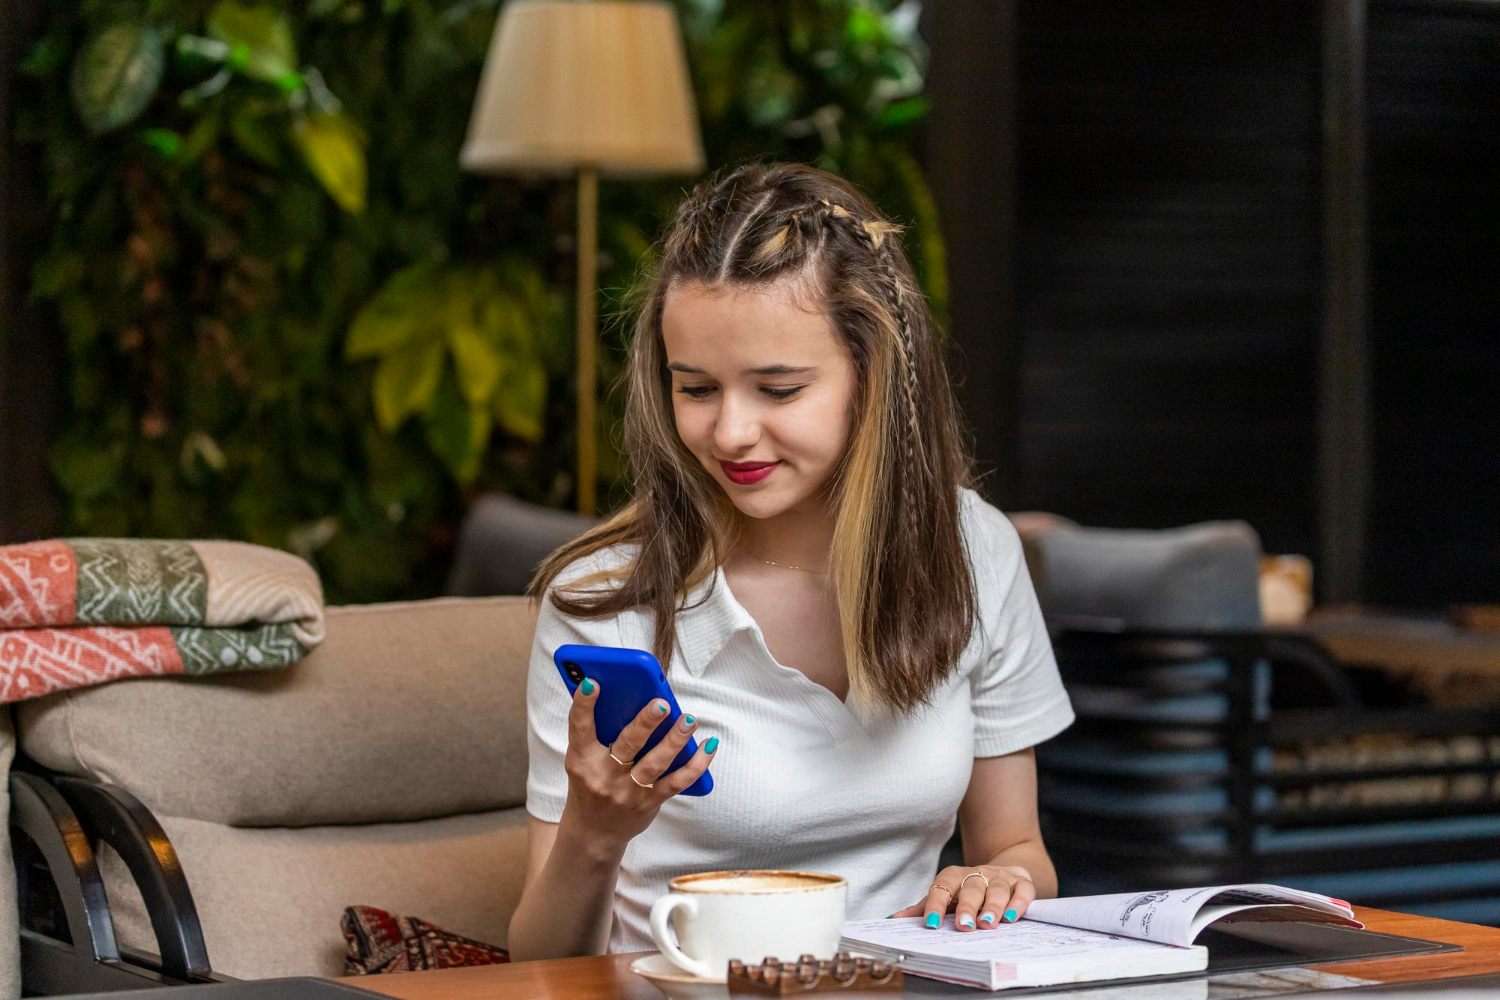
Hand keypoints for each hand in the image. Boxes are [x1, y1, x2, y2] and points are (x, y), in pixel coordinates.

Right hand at [559, 678, 718, 851]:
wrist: (593, 832)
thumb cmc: (592, 783)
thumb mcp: (585, 760)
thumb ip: (601, 733)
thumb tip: (631, 696)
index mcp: (582, 759)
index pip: (580, 728)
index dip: (583, 705)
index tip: (591, 682)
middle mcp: (604, 776)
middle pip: (627, 744)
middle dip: (646, 723)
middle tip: (662, 703)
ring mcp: (628, 791)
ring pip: (655, 763)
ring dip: (676, 740)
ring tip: (689, 720)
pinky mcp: (650, 803)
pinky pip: (678, 782)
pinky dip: (696, 764)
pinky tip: (709, 746)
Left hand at [888, 865, 1034, 930]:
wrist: (1003, 873)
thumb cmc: (969, 891)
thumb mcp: (947, 897)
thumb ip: (923, 908)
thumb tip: (893, 919)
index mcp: (955, 877)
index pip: (942, 888)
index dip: (934, 905)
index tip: (930, 924)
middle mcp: (978, 875)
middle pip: (972, 887)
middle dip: (967, 907)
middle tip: (964, 926)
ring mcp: (1001, 878)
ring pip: (997, 889)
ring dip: (993, 906)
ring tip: (988, 924)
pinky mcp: (1021, 883)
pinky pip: (1023, 890)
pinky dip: (1018, 903)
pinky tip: (1012, 917)